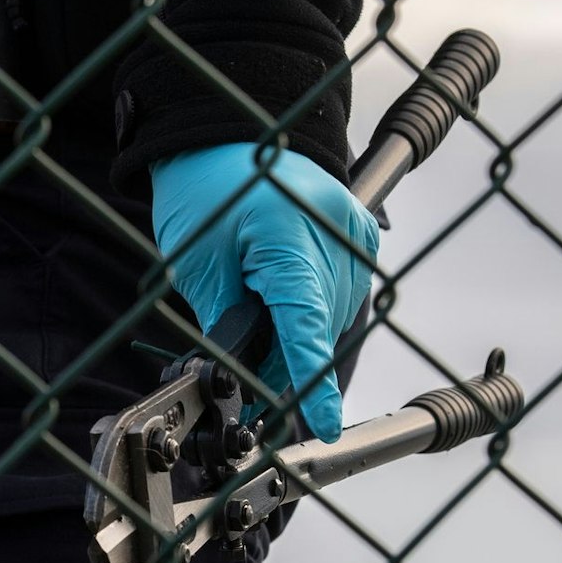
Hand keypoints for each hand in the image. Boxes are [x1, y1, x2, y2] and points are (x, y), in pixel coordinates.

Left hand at [150, 143, 378, 441]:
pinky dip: (318, 310)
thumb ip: (228, 325)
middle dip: (286, 365)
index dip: (312, 381)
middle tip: (249, 387)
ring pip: (336, 316)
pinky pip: (346, 292)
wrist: (222, 140)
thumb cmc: (203, 196)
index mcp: (287, 235)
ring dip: (303, 338)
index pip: (306, 325)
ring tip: (261, 338)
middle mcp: (333, 228)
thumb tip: (245, 380)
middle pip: (320, 326)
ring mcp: (354, 227)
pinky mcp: (362, 230)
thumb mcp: (199, 268)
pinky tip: (287, 308)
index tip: (324, 423)